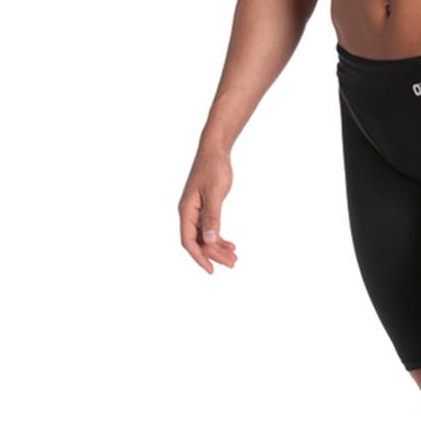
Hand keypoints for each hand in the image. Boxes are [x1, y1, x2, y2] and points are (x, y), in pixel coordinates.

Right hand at [178, 146, 237, 272]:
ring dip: (218, 248)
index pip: (188, 241)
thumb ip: (212, 216)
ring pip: (205, 236)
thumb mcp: (215, 193)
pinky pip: (209, 228)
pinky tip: (231, 244)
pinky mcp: (205, 208)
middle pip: (198, 241)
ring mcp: (196, 211)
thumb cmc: (213, 168)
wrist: (215, 151)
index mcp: (186, 210)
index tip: (211, 270)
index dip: (199, 257)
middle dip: (214, 254)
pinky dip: (219, 238)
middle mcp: (189, 213)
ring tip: (234, 257)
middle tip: (233, 263)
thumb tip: (209, 240)